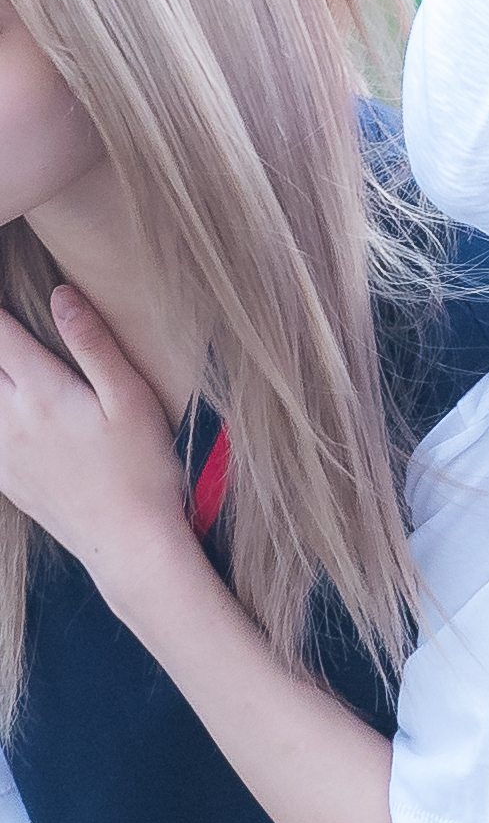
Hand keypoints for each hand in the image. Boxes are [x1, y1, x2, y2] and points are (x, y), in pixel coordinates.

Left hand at [0, 291, 192, 608]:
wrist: (129, 543)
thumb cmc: (142, 468)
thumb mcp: (130, 399)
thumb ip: (93, 344)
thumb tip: (62, 295)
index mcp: (42, 392)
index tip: (1, 278)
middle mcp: (10, 420)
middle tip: (2, 330)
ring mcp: (2, 452)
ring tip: (6, 365)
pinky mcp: (5, 478)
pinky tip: (9, 407)